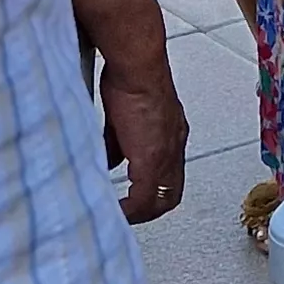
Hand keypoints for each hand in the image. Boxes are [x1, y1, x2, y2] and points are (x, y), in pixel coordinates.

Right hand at [97, 41, 187, 225]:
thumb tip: (110, 160)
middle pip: (171, 195)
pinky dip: (130, 210)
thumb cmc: (132, 76)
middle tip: (130, 216)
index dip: (154, 192)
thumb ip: (119, 142)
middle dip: (150, 210)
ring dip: (140, 212)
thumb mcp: (126, 115)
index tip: (136, 200)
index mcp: (171, 135)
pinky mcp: (151, 160)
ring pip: (161, 199)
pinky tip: (114, 210)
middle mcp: (174, 148)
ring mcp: (166, 155)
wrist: (137, 67)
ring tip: (121, 217)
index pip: (170, 175)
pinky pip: (143, 198)